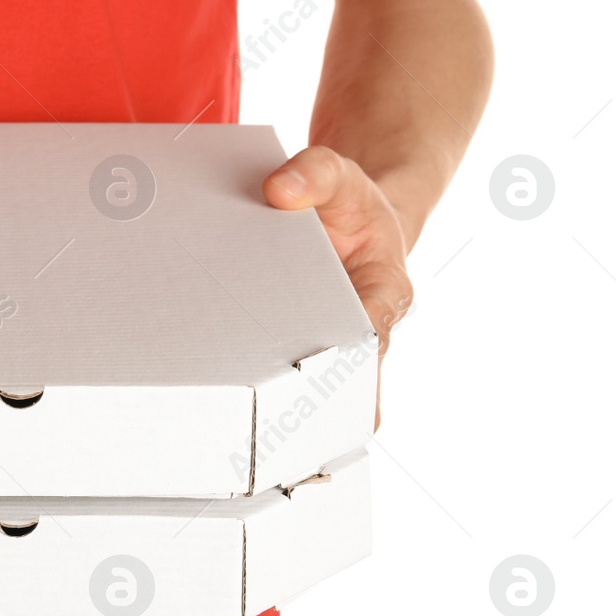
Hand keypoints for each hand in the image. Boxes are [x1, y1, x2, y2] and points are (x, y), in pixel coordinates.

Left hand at [262, 147, 412, 429]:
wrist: (345, 211)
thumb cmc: (349, 202)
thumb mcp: (341, 176)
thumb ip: (316, 174)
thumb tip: (279, 191)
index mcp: (384, 291)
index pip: (371, 336)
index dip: (348, 364)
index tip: (320, 387)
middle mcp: (363, 328)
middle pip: (343, 379)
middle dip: (317, 408)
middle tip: (277, 434)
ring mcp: (332, 343)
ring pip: (318, 392)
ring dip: (290, 415)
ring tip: (249, 442)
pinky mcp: (302, 347)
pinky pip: (290, 380)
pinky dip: (267, 401)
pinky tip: (231, 423)